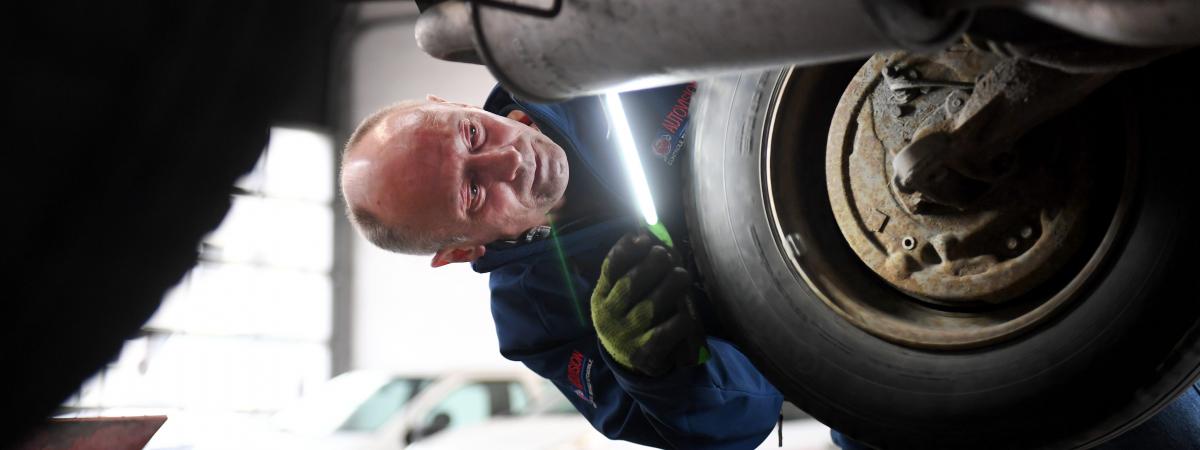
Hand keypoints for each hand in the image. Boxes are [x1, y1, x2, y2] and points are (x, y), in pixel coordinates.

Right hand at [591, 230, 705, 376]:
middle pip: (630, 286)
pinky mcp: (645, 354)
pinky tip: (686, 311)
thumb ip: (629, 269)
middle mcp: (609, 317)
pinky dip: (679, 318)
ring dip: (670, 286)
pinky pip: (666, 332)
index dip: (626, 251)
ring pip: (650, 307)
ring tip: (681, 275)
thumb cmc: (630, 317)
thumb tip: (645, 235)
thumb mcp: (620, 296)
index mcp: (601, 298)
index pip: (610, 269)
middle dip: (651, 265)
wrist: (630, 363)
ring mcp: (627, 336)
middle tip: (665, 255)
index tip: (644, 239)